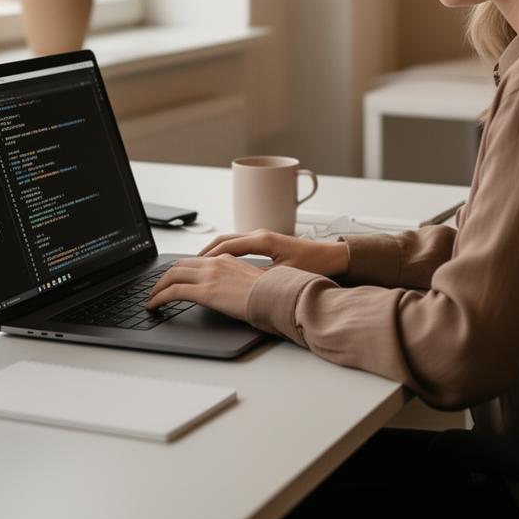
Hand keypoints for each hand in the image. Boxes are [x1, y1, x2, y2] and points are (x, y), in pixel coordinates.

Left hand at [145, 255, 265, 320]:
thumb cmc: (271, 294)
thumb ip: (238, 281)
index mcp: (226, 260)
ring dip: (158, 286)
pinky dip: (159, 297)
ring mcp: (209, 276)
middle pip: (179, 264)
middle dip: (164, 276)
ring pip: (172, 275)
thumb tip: (232, 291)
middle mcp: (215, 263)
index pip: (195, 260)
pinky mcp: (204, 291)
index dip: (180, 269)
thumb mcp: (253, 282)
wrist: (276, 298)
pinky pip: (173, 292)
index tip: (172, 278)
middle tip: (156, 287)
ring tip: (151, 298)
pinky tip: (154, 305)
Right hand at [199, 229, 349, 276]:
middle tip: (186, 266)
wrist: (332, 256)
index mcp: (262, 240)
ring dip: (213, 252)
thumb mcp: (285, 275)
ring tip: (197, 265)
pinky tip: (218, 263)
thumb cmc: (313, 264)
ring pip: (229, 241)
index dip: (208, 257)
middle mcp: (260, 234)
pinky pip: (238, 244)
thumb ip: (262, 278)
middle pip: (223, 240)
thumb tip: (242, 284)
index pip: (227, 245)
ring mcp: (262, 236)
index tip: (193, 266)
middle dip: (204, 253)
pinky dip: (224, 252)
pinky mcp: (266, 242)